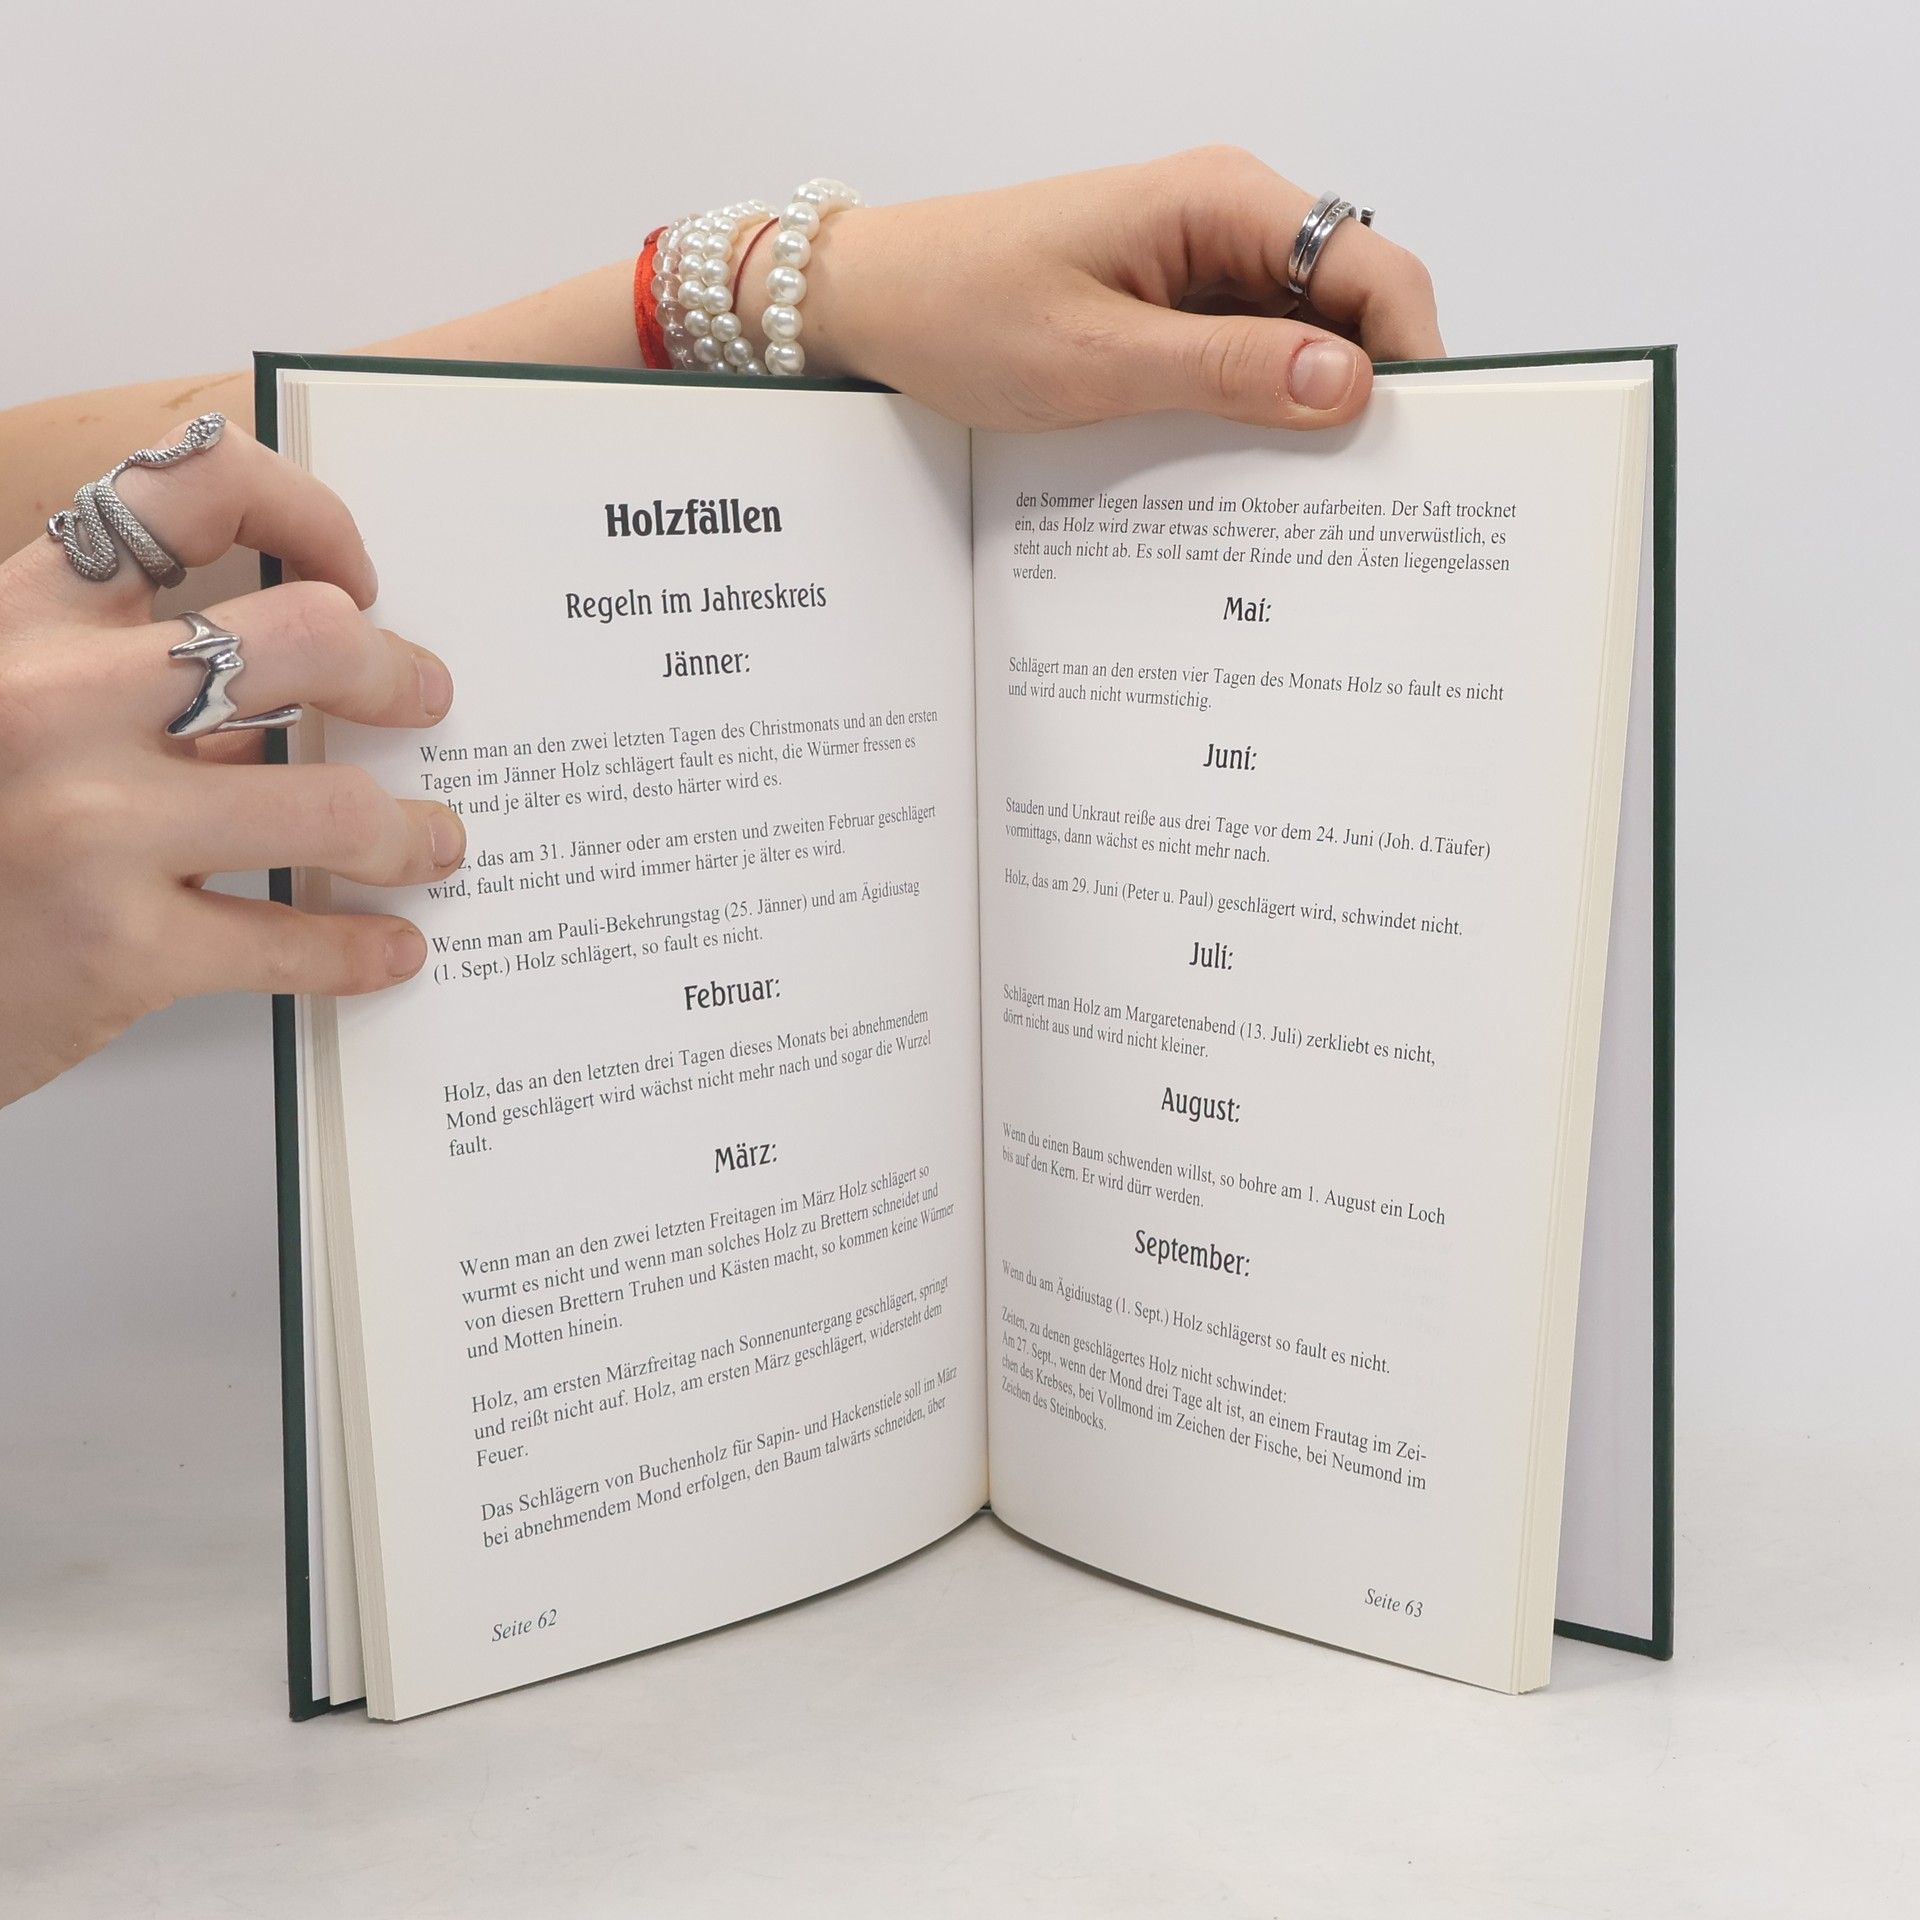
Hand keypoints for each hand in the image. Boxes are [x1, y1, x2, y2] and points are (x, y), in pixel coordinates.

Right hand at [0, 423, 464, 1107]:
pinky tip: (390, 949)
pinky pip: (291, 943)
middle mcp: (54, 702)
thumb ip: (127, 686)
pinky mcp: (116, 949)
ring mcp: (89, 826)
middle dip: (394, 674)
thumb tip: (299, 682)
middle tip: (424, 701)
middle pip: (304, 638)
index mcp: (24, 619)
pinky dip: (361, 950)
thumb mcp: (6, 708)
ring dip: (408, 832)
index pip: (187, 490)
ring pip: (330, 807)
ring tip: (432, 844)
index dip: (306, 510)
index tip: (359, 573)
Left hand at [772, 147, 1441, 430]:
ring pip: (1299, 340)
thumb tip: (1347, 387)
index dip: (1412, 354)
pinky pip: (1244, 358)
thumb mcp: (1095, 359)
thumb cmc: (960, 310)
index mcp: (1219, 203)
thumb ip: (1224, 374)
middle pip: (1348, 305)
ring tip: (1317, 501)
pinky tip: (1253, 474)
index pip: (1371, 267)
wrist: (871, 301)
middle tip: (1375, 496)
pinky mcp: (1170, 310)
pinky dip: (1258, 412)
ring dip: (1310, 411)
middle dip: (1369, 391)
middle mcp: (1225, 223)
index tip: (1425, 447)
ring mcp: (1198, 267)